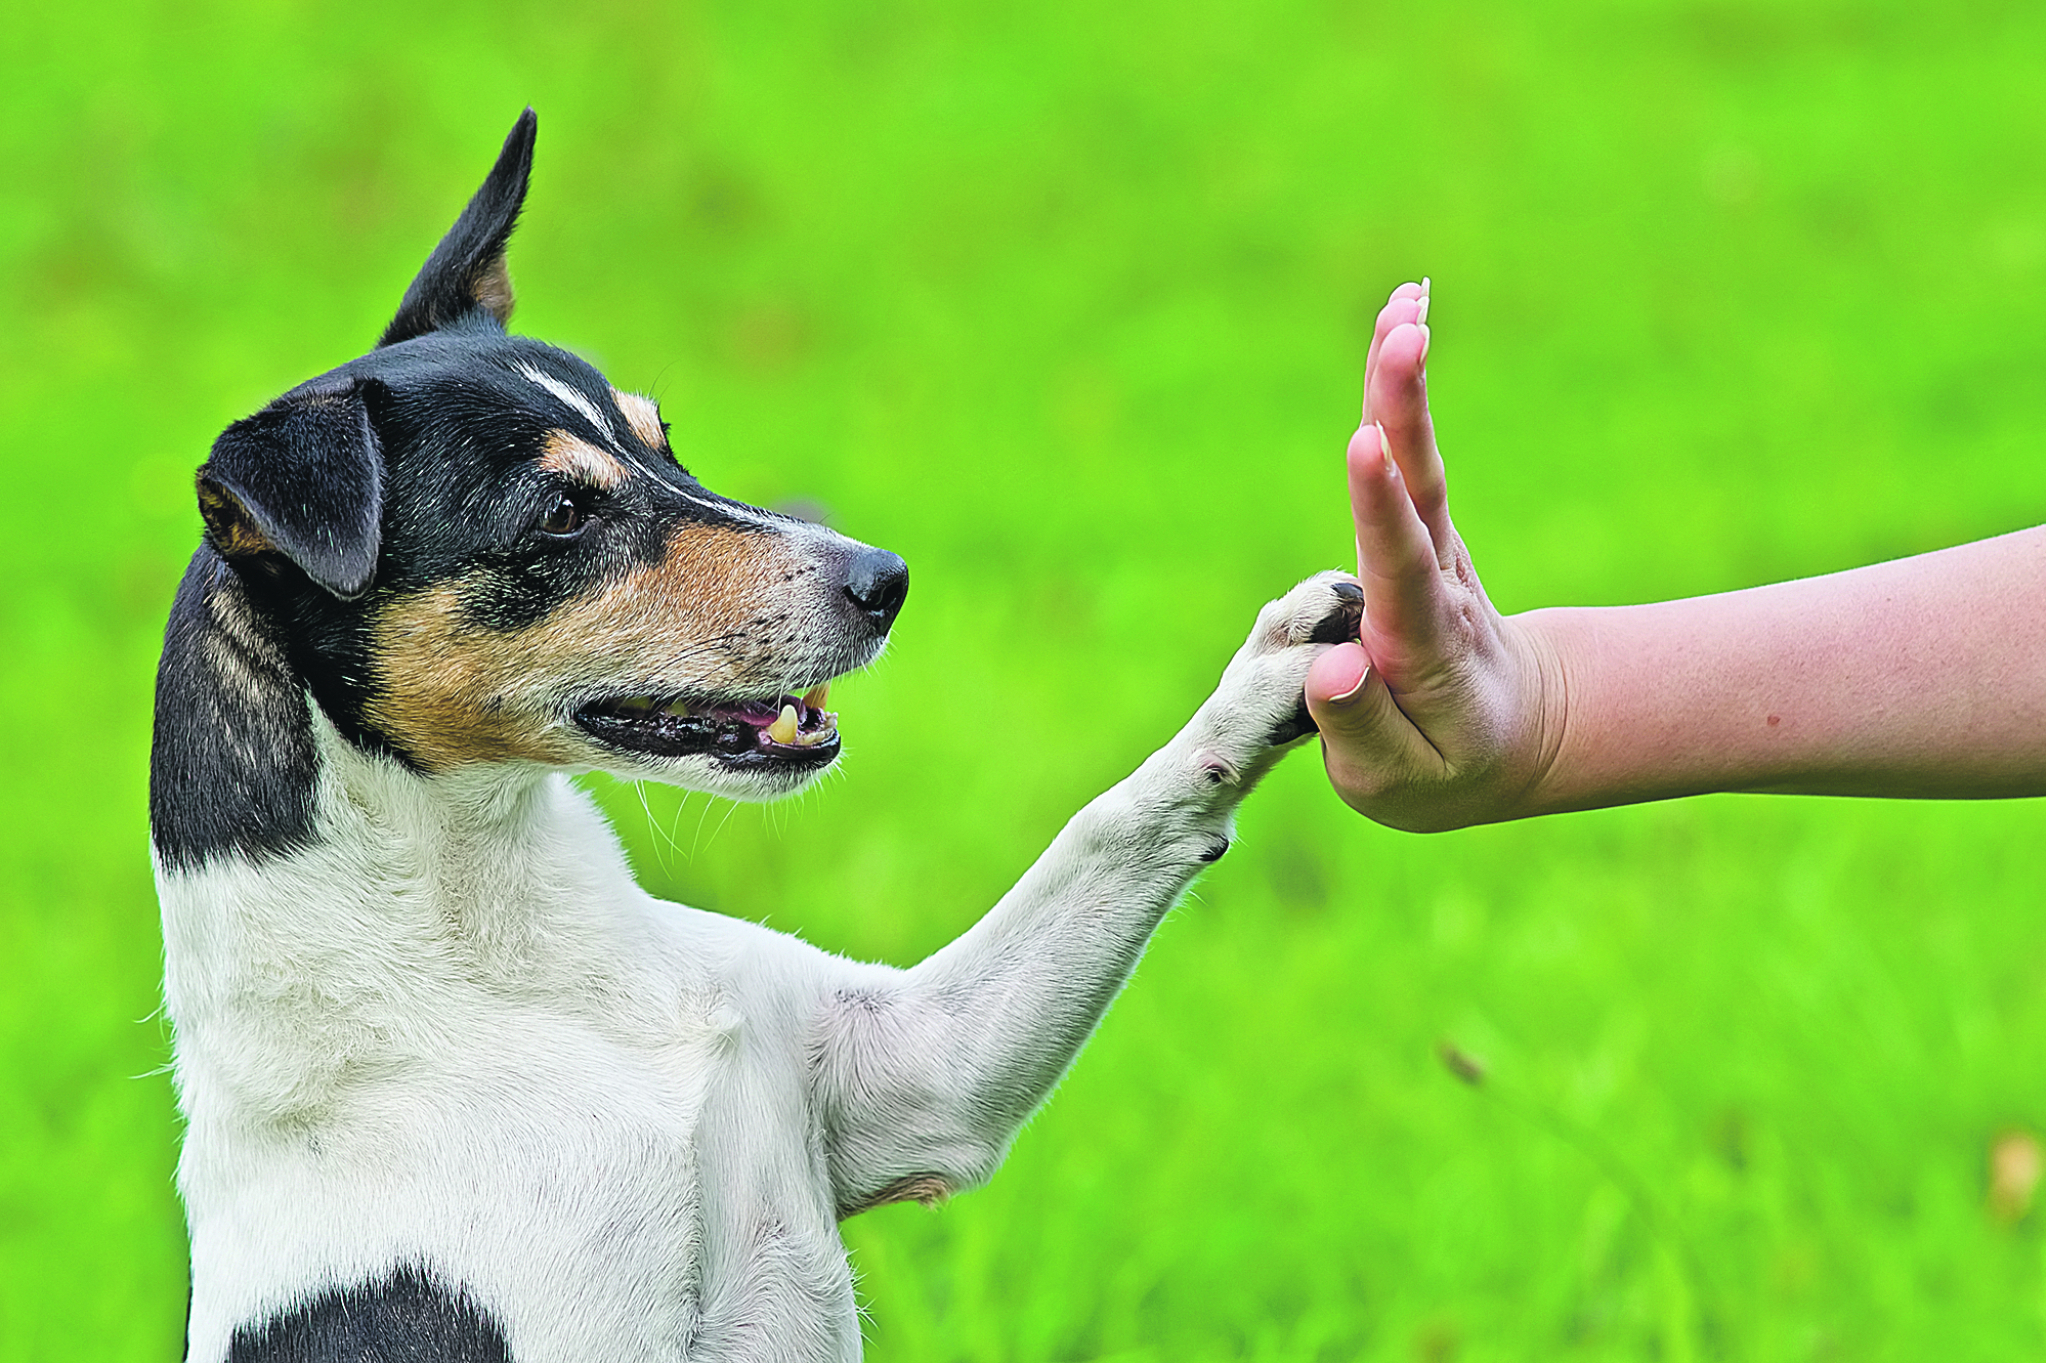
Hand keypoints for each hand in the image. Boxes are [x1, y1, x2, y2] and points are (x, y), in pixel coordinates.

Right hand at [1303, 282, 1561, 830]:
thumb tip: (1335, 667)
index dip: (1380, 509)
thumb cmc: (1441, 768)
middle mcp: (1434, 585)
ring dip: (1404, 382)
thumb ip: (1362, 729)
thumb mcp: (1400, 783)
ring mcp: (1432, 550)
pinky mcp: (1420, 530)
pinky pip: (1408, 454)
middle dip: (1405, 412)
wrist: (1509, 738)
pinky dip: (1399, 389)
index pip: (1400, 570)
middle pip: (1420, 492)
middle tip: (1403, 335)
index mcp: (1422, 647)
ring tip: (1404, 303)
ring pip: (1417, 460)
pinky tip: (1399, 318)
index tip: (1367, 447)